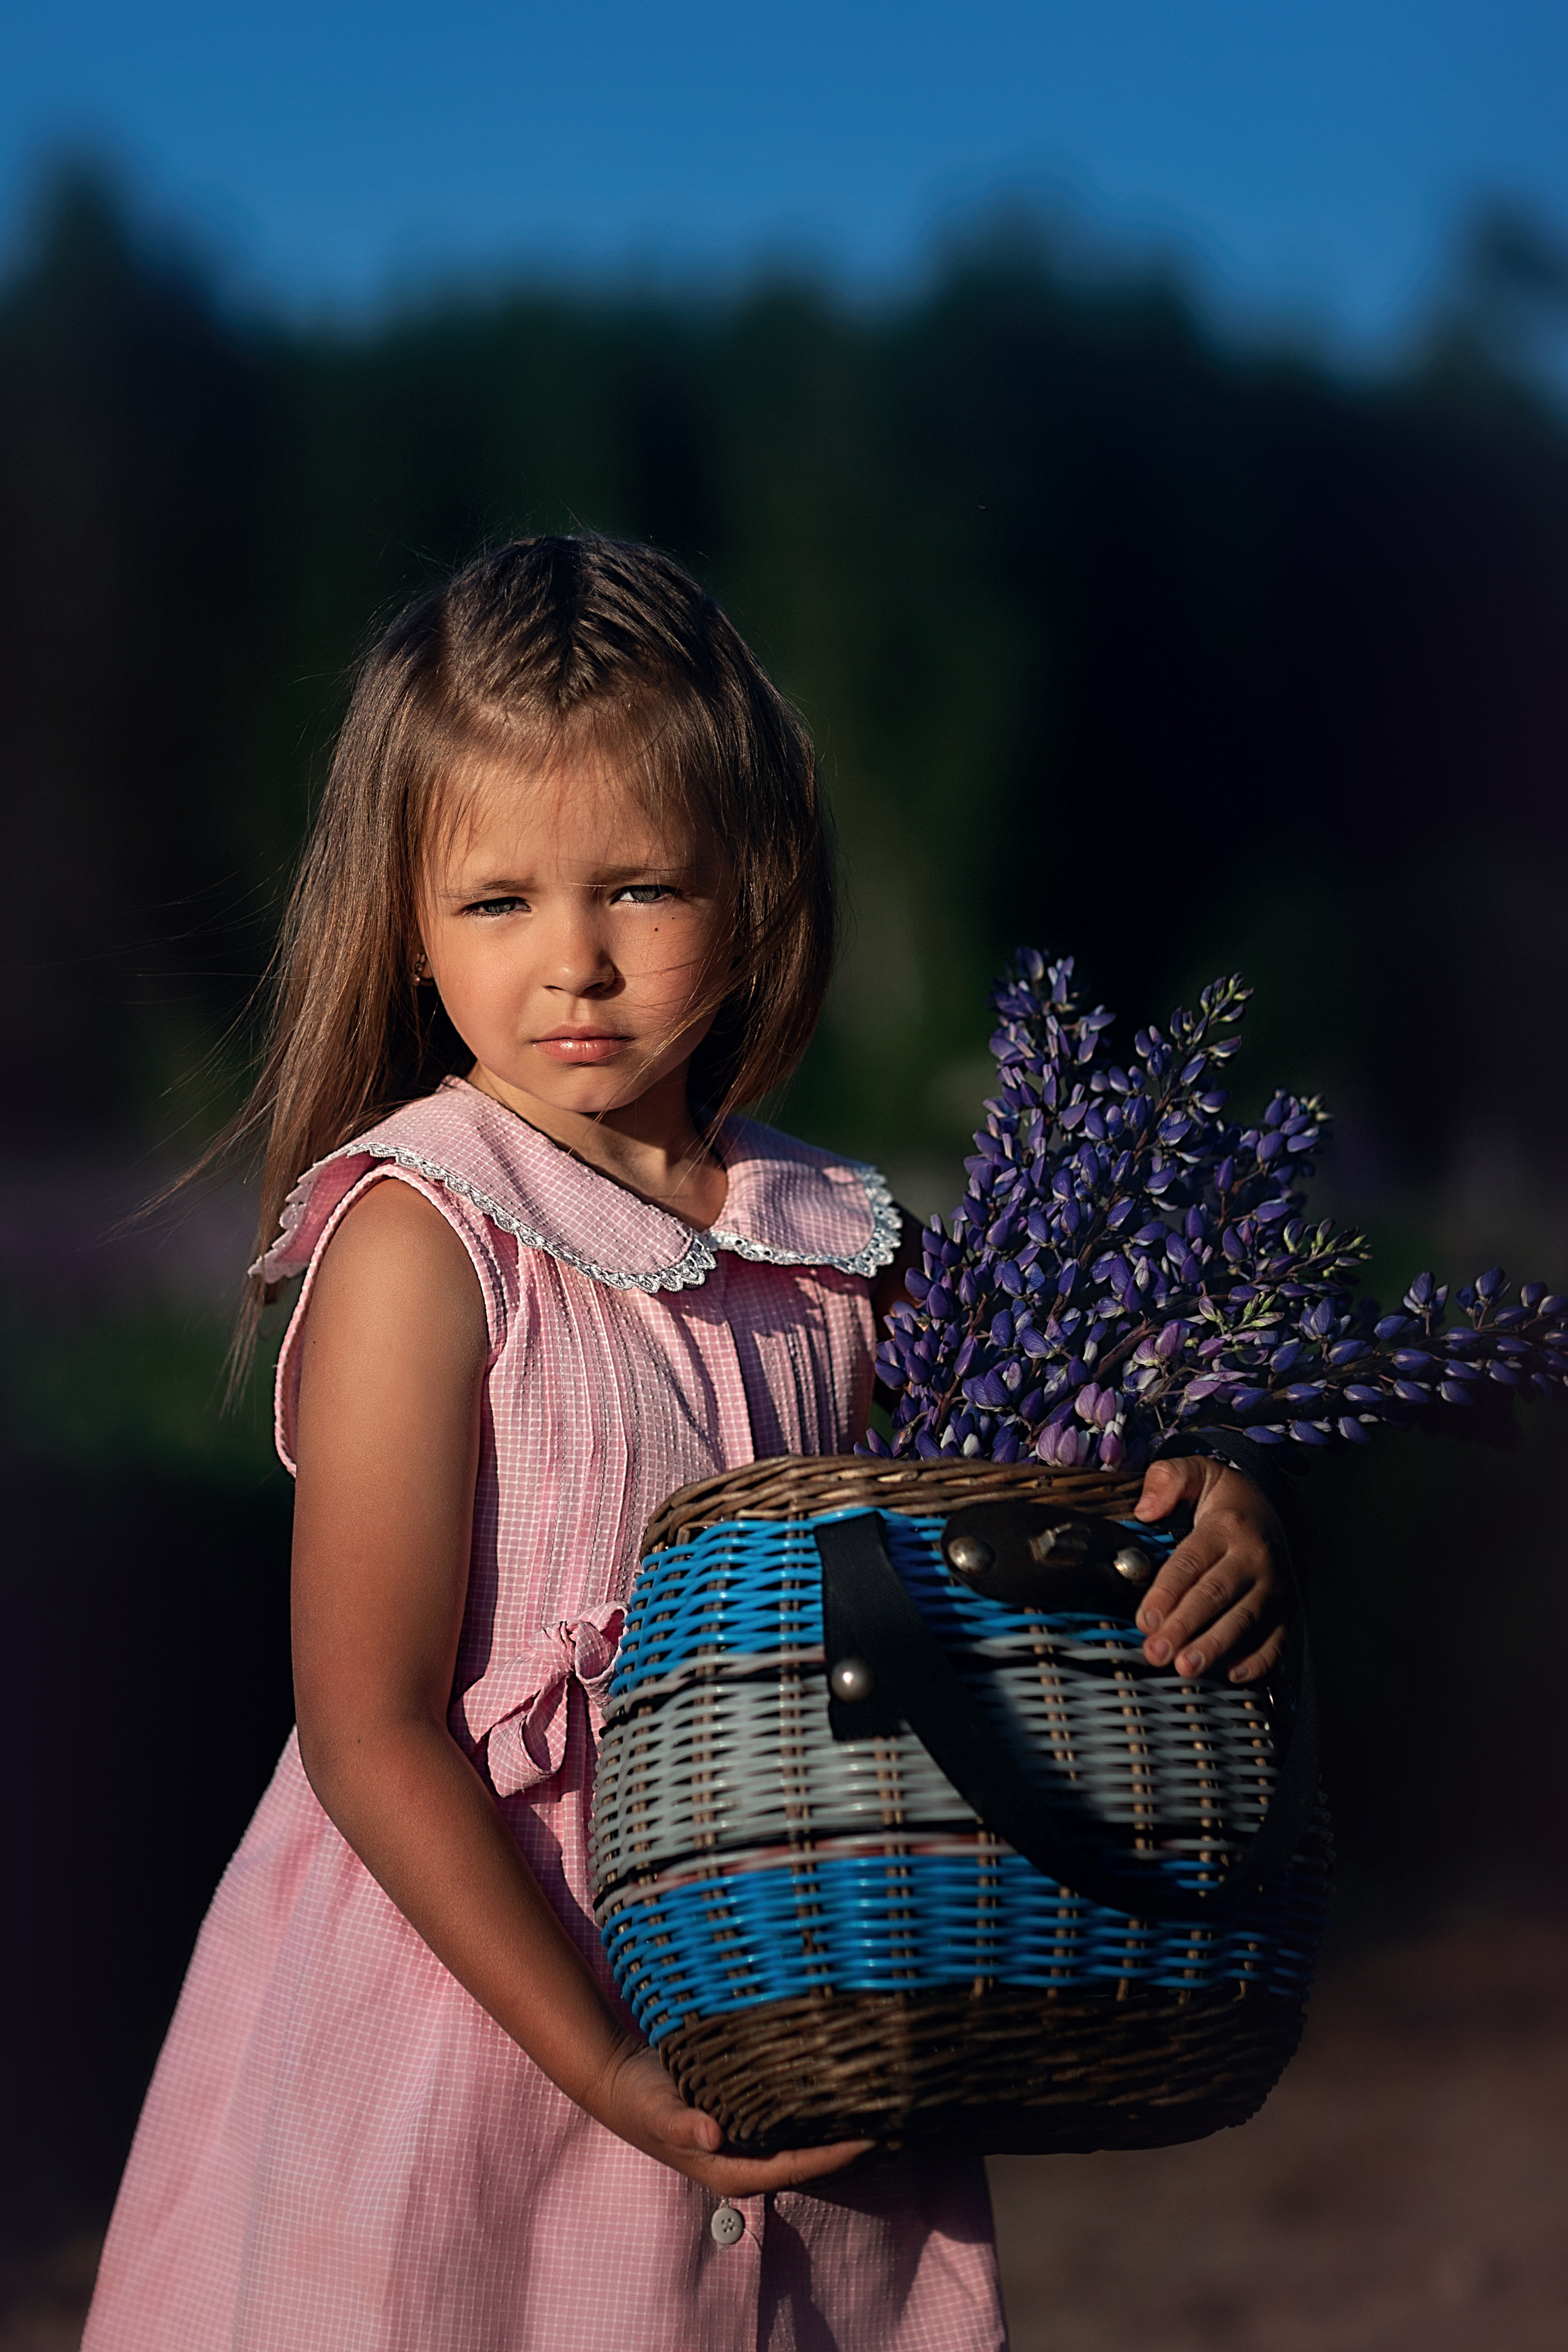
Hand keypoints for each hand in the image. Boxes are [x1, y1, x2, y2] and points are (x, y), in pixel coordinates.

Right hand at [588, 2034, 872, 2195]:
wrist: (622, 2083)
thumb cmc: (641, 2100)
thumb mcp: (657, 2110)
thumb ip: (682, 2122)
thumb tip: (713, 2133)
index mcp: (731, 2170)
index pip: (796, 2166)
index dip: (836, 2156)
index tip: (873, 2138)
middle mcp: (746, 2163)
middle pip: (811, 2164)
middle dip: (853, 2151)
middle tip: (899, 2127)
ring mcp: (748, 2145)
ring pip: (807, 2147)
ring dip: (843, 2136)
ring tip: (887, 2117)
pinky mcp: (747, 2123)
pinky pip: (794, 2127)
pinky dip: (822, 2118)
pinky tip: (845, 2100)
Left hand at [1129, 1455, 1289, 1682]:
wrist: (1281, 1510)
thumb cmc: (1228, 1499)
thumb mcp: (1198, 1472)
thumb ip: (1168, 1479)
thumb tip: (1144, 1510)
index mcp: (1226, 1527)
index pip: (1191, 1562)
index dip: (1167, 1592)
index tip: (1145, 1619)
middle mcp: (1253, 1557)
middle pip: (1215, 1595)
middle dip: (1184, 1627)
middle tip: (1157, 1653)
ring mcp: (1274, 1586)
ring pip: (1244, 1620)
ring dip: (1215, 1647)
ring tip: (1187, 1668)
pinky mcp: (1287, 1609)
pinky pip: (1277, 1640)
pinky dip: (1258, 1660)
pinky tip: (1233, 1675)